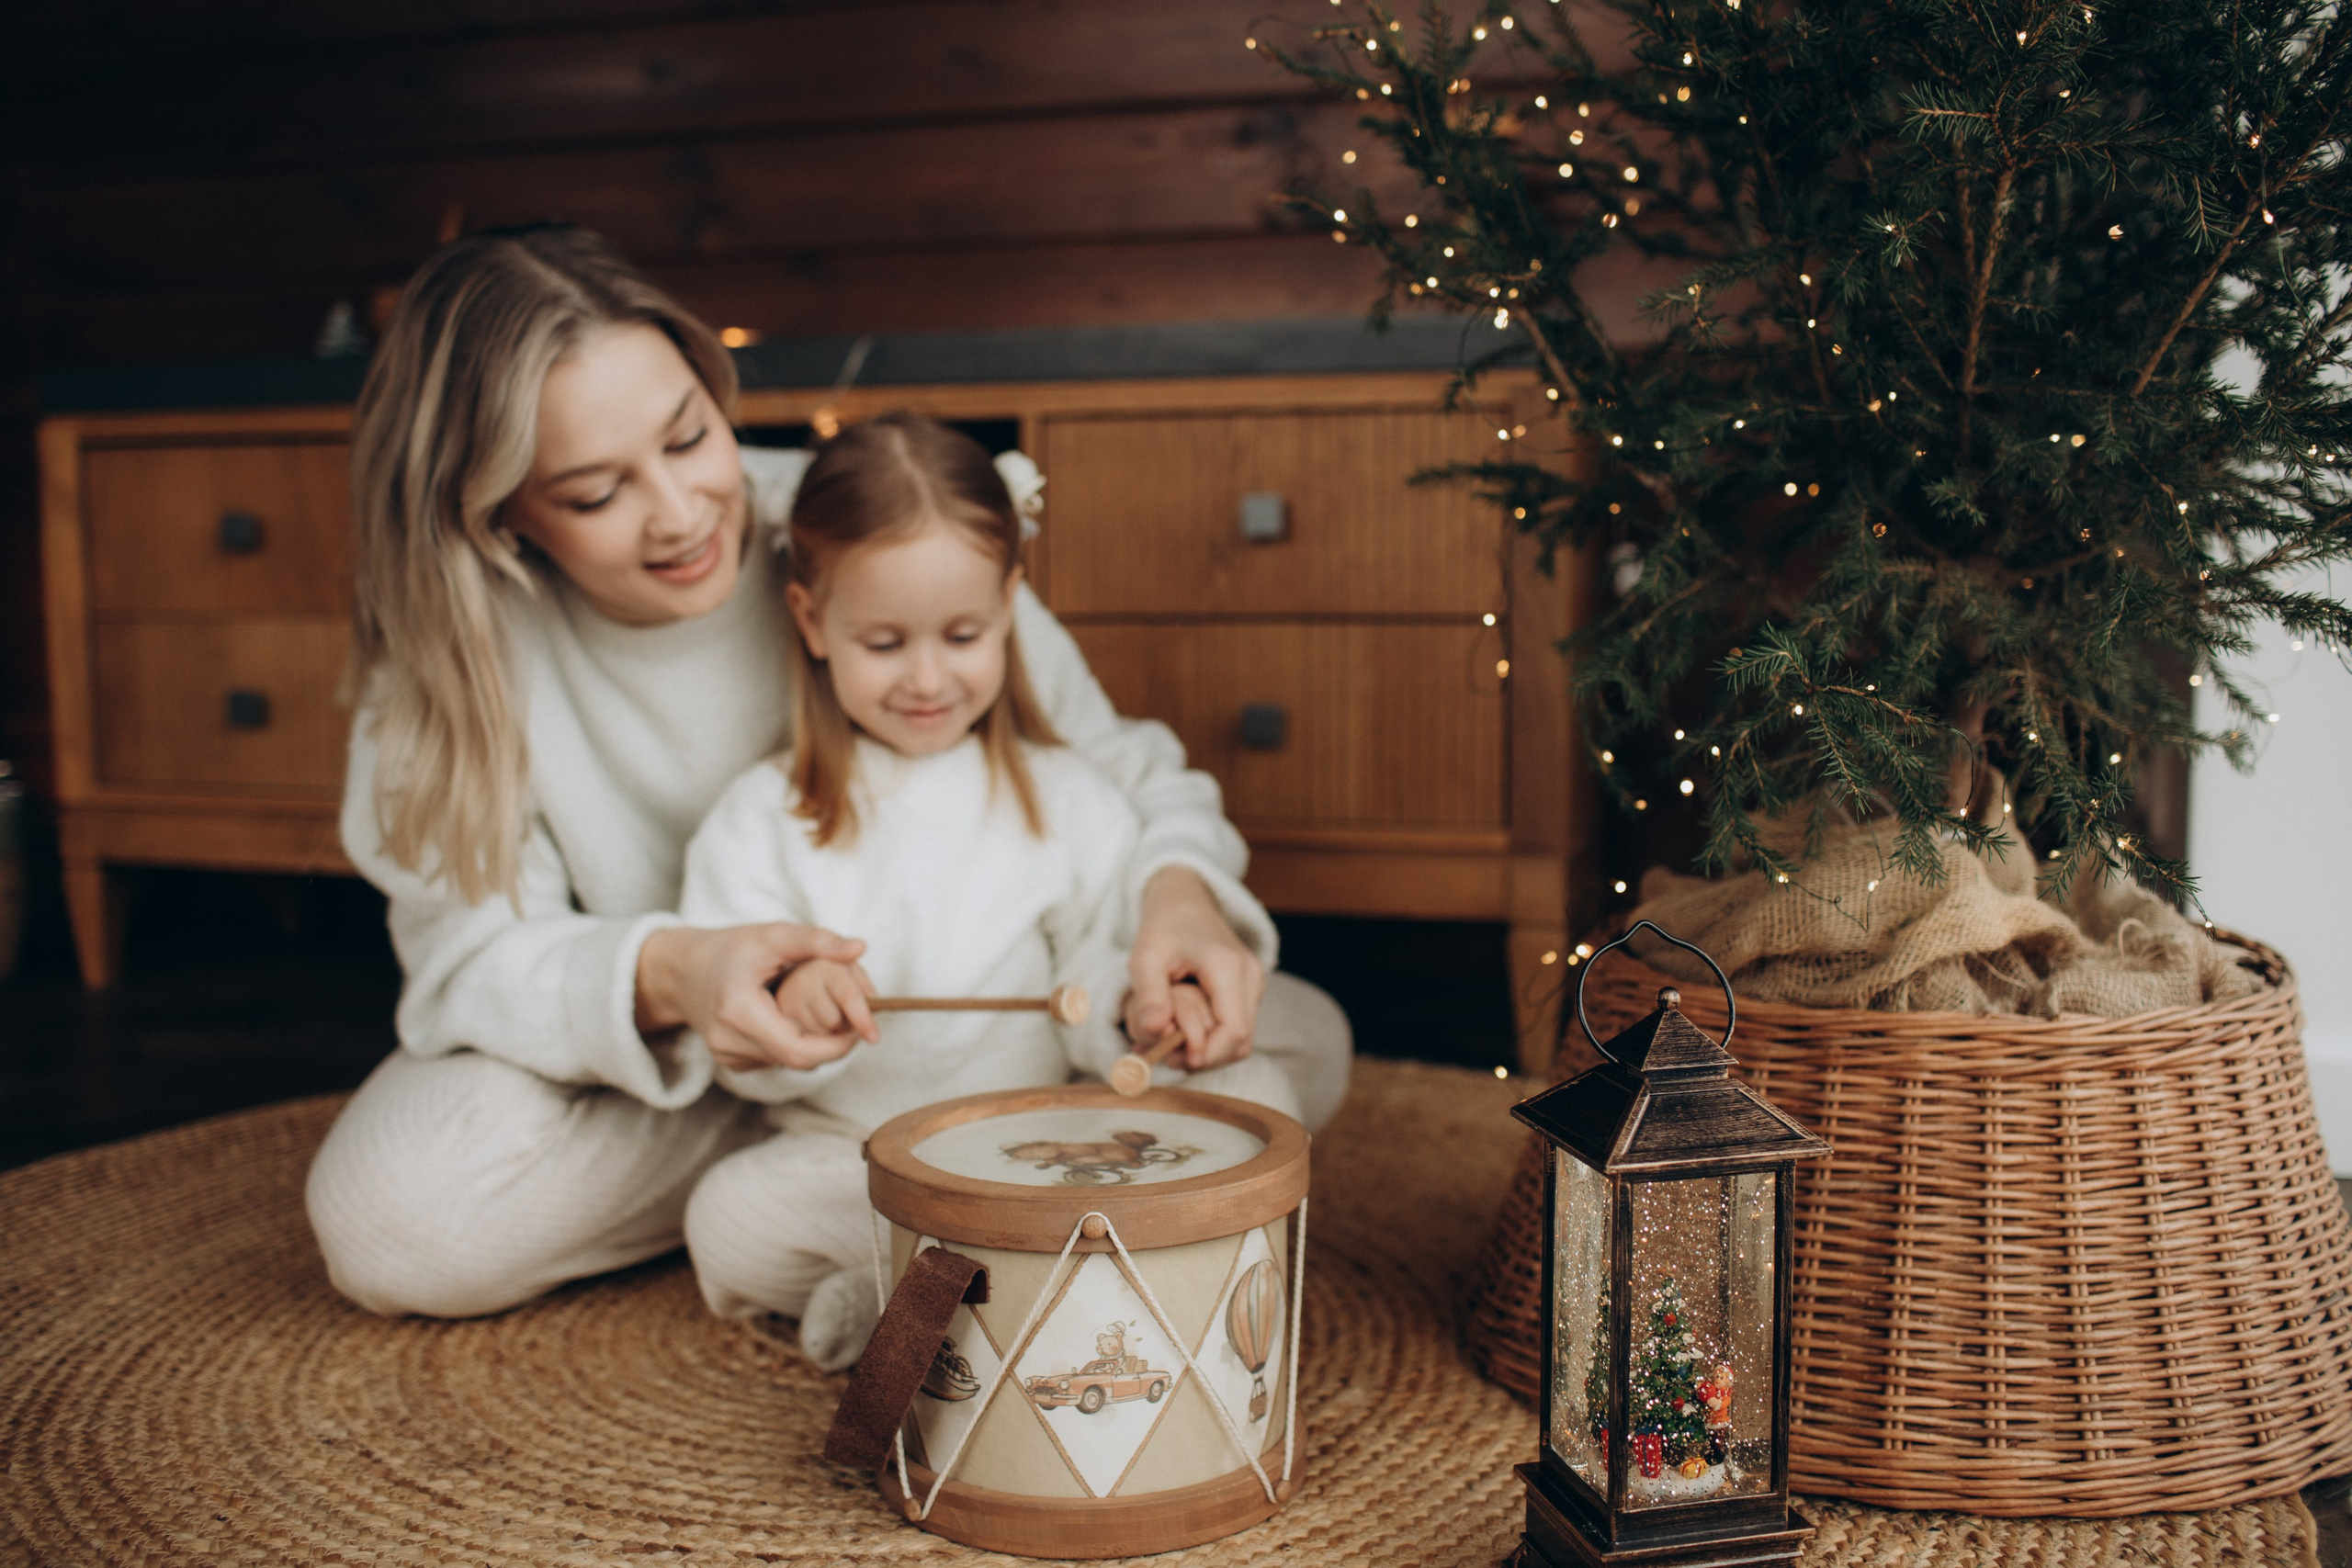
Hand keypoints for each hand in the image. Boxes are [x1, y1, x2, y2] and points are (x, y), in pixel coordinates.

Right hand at [636, 922, 869, 1073]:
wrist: (683, 970)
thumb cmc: (731, 948)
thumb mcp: (773, 935)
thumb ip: (816, 941)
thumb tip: (860, 948)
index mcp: (738, 1011)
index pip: (799, 1051)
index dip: (837, 1046)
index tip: (862, 1027)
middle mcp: (728, 1041)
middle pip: (798, 1059)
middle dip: (831, 1044)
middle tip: (854, 1020)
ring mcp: (727, 1056)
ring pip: (789, 1062)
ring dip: (813, 1044)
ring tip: (825, 1012)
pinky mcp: (731, 1062)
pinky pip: (775, 1060)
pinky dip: (793, 1044)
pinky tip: (793, 1019)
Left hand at [1126, 867, 1264, 1070]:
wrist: (1185, 902)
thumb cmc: (1164, 927)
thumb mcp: (1145, 955)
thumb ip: (1149, 994)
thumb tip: (1155, 1031)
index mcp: (1229, 967)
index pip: (1234, 1031)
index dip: (1207, 1055)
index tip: (1172, 1059)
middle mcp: (1251, 977)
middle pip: (1241, 1041)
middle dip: (1205, 1057)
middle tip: (1166, 1055)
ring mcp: (1254, 984)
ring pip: (1241, 1039)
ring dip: (1208, 1050)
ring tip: (1170, 1044)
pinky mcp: (1248, 991)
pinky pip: (1237, 1027)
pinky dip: (1212, 1038)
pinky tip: (1183, 1032)